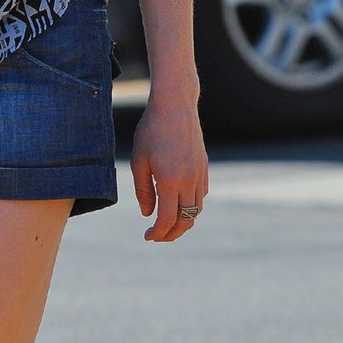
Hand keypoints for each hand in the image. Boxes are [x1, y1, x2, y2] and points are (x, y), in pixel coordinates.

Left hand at [132, 95, 207, 241]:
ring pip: (197, 209)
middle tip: (158, 236)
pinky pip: (201, 194)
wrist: (175, 106)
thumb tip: (148, 214)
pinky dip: (192, 205)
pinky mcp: (204, 166)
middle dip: (172, 233)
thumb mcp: (138, 160)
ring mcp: (199, 174)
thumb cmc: (151, 131)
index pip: (167, 219)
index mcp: (170, 181)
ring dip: (184, 221)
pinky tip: (180, 202)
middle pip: (186, 220)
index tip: (147, 236)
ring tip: (168, 223)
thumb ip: (143, 190)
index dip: (158, 233)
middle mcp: (189, 180)